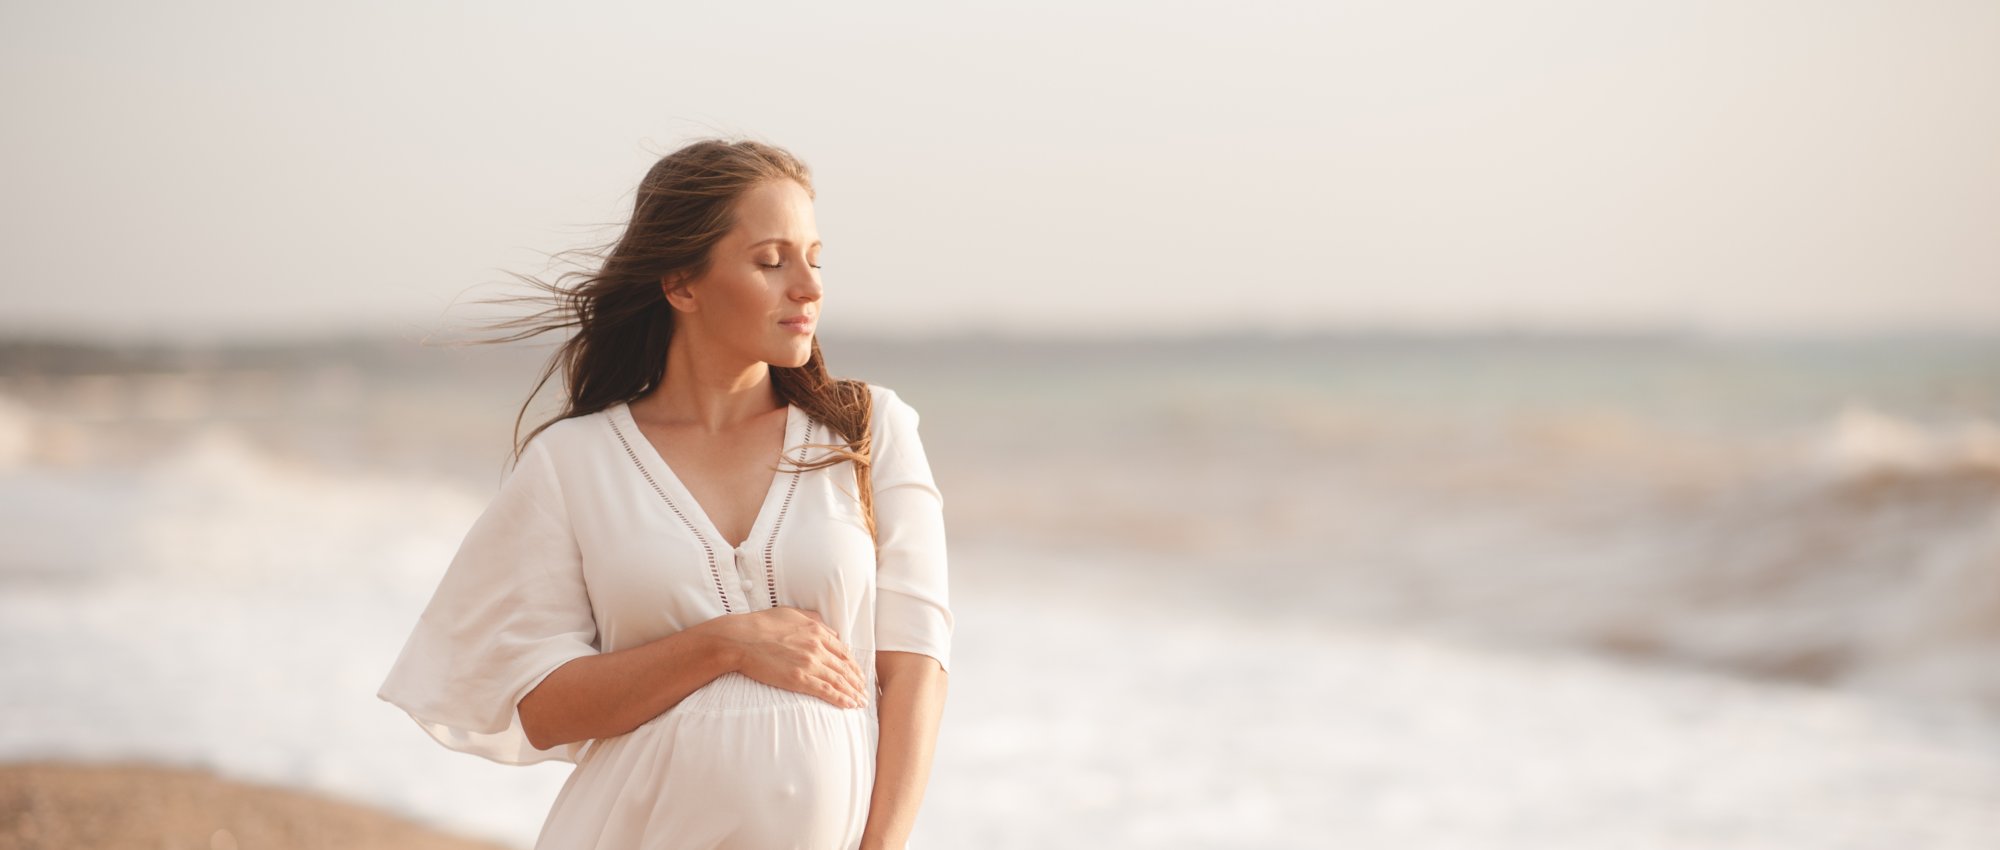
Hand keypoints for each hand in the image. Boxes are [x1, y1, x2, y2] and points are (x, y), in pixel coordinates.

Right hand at [715, 607, 867, 708]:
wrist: (740, 639)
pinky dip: (841, 699)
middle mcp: (817, 647)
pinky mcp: (799, 679)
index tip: (859, 675)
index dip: (854, 665)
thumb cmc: (761, 624)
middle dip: (858, 682)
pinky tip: (849, 705)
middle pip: (845, 667)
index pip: (843, 651)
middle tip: (865, 693)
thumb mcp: (791, 614)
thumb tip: (831, 630)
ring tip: (861, 703)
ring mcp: (809, 663)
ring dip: (853, 693)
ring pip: (839, 680)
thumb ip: (813, 620)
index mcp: (817, 631)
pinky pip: (826, 691)